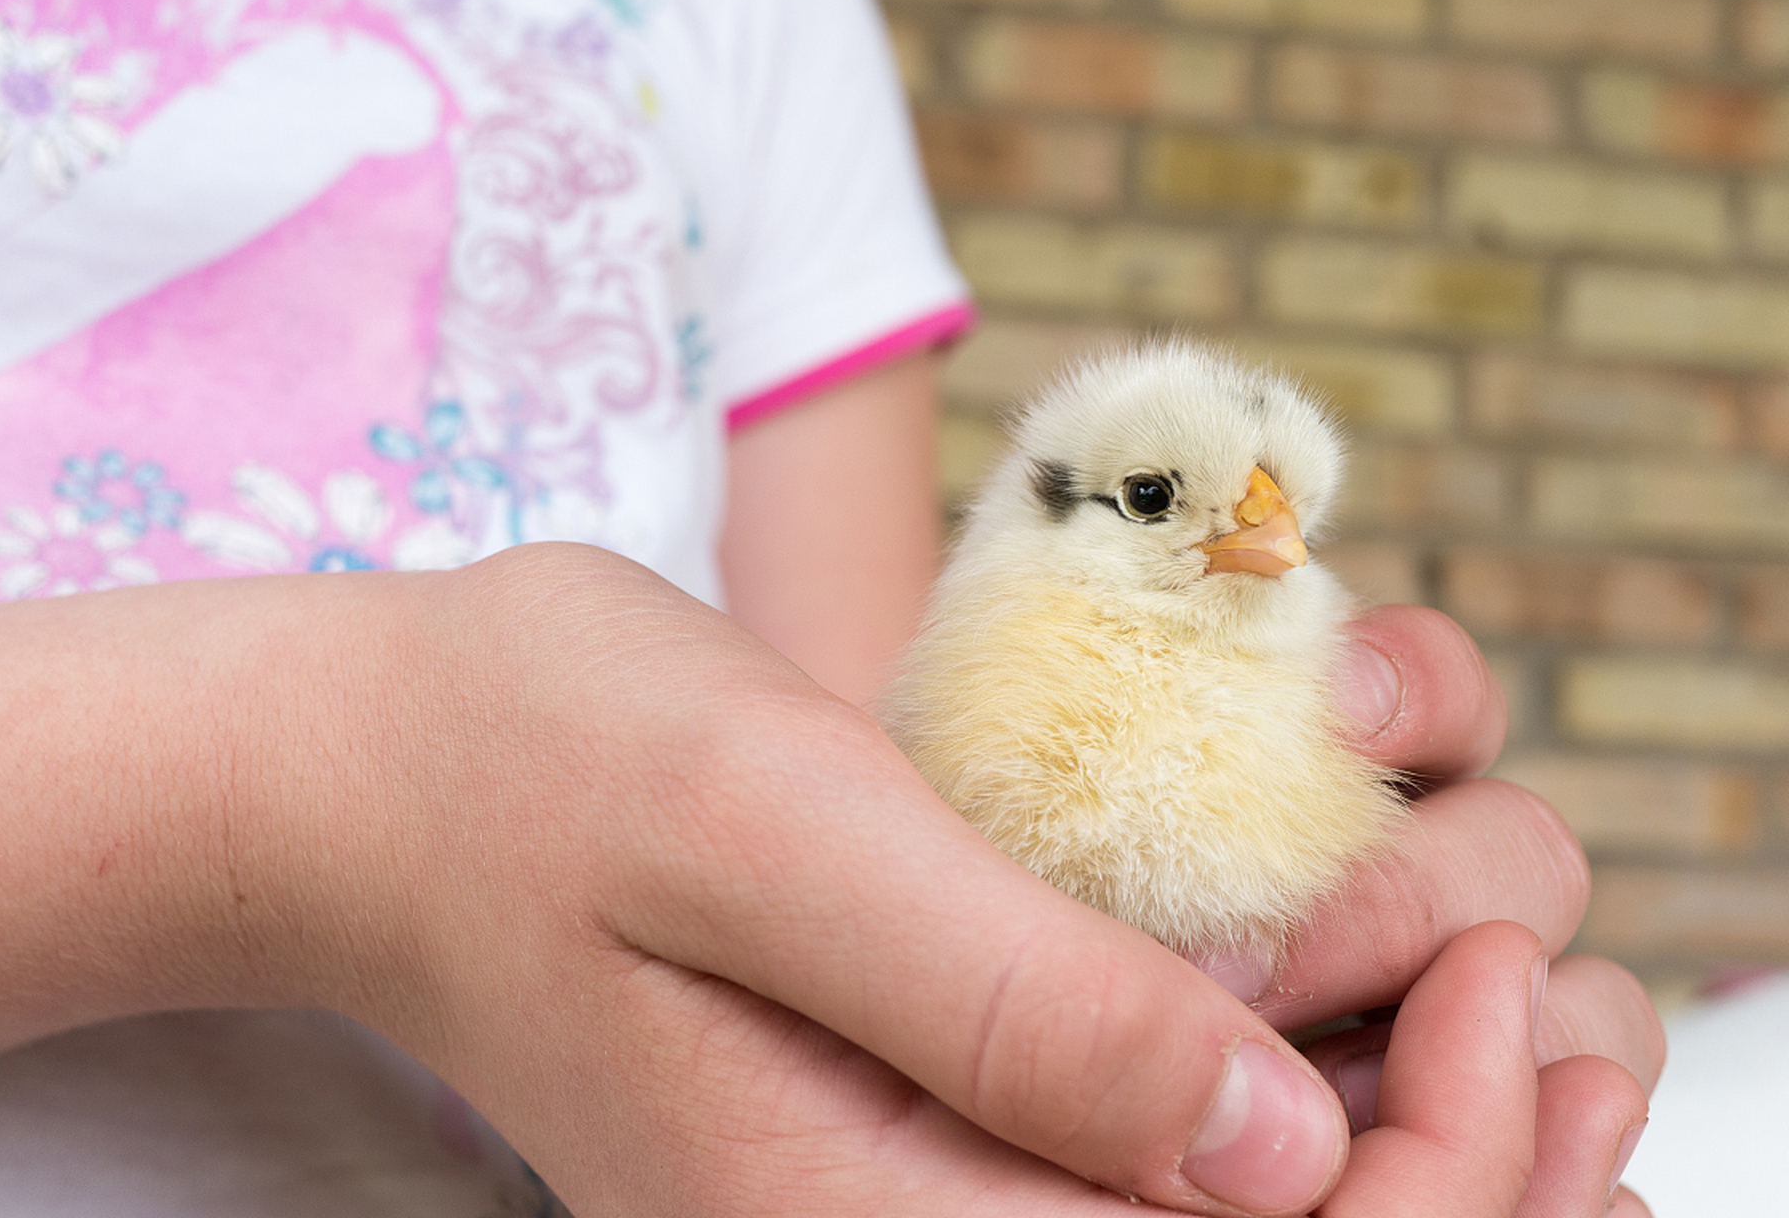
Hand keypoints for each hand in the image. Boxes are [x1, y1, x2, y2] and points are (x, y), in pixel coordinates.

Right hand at [292, 554, 1649, 1217]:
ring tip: (1487, 968)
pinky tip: (1359, 959)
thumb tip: (1277, 1151)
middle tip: (1539, 986)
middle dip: (1468, 1167)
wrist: (396, 773)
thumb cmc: (548, 761)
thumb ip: (1000, 997)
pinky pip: (1154, 1144)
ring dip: (1412, 1128)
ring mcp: (907, 1195)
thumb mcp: (770, 824)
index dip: (1445, 1183)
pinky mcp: (919, 1113)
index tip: (1483, 974)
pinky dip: (1310, 1069)